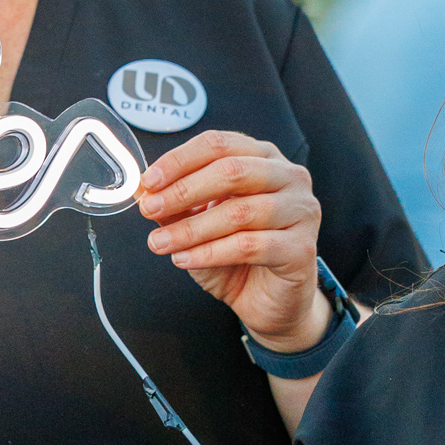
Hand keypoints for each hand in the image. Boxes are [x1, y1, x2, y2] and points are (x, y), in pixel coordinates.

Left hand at [138, 130, 325, 347]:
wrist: (269, 300)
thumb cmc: (238, 255)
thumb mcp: (199, 223)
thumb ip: (177, 204)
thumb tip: (143, 190)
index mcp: (263, 158)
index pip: (219, 144)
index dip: (179, 160)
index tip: (148, 181)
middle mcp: (288, 177)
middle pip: (232, 171)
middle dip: (183, 190)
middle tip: (151, 208)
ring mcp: (301, 211)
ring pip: (239, 212)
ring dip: (191, 229)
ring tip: (161, 242)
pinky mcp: (301, 248)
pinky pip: (250, 246)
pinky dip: (210, 253)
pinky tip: (185, 259)